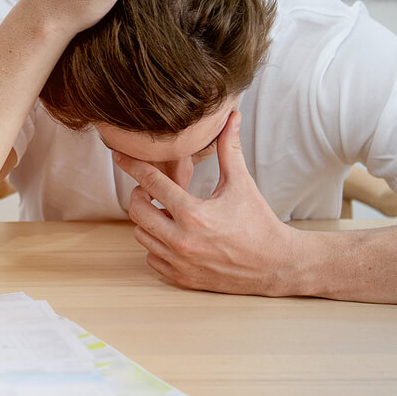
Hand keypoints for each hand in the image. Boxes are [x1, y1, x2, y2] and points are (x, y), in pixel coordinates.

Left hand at [116, 111, 304, 296]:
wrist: (276, 265)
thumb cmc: (259, 222)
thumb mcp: (242, 184)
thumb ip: (229, 150)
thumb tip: (230, 117)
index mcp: (194, 214)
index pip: (152, 183)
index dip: (133, 165)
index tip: (120, 156)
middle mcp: (181, 240)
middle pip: (137, 211)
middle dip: (139, 195)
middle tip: (151, 191)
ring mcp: (180, 262)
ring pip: (141, 235)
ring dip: (147, 220)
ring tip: (165, 212)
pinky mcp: (182, 278)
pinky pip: (151, 257)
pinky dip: (155, 244)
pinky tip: (171, 234)